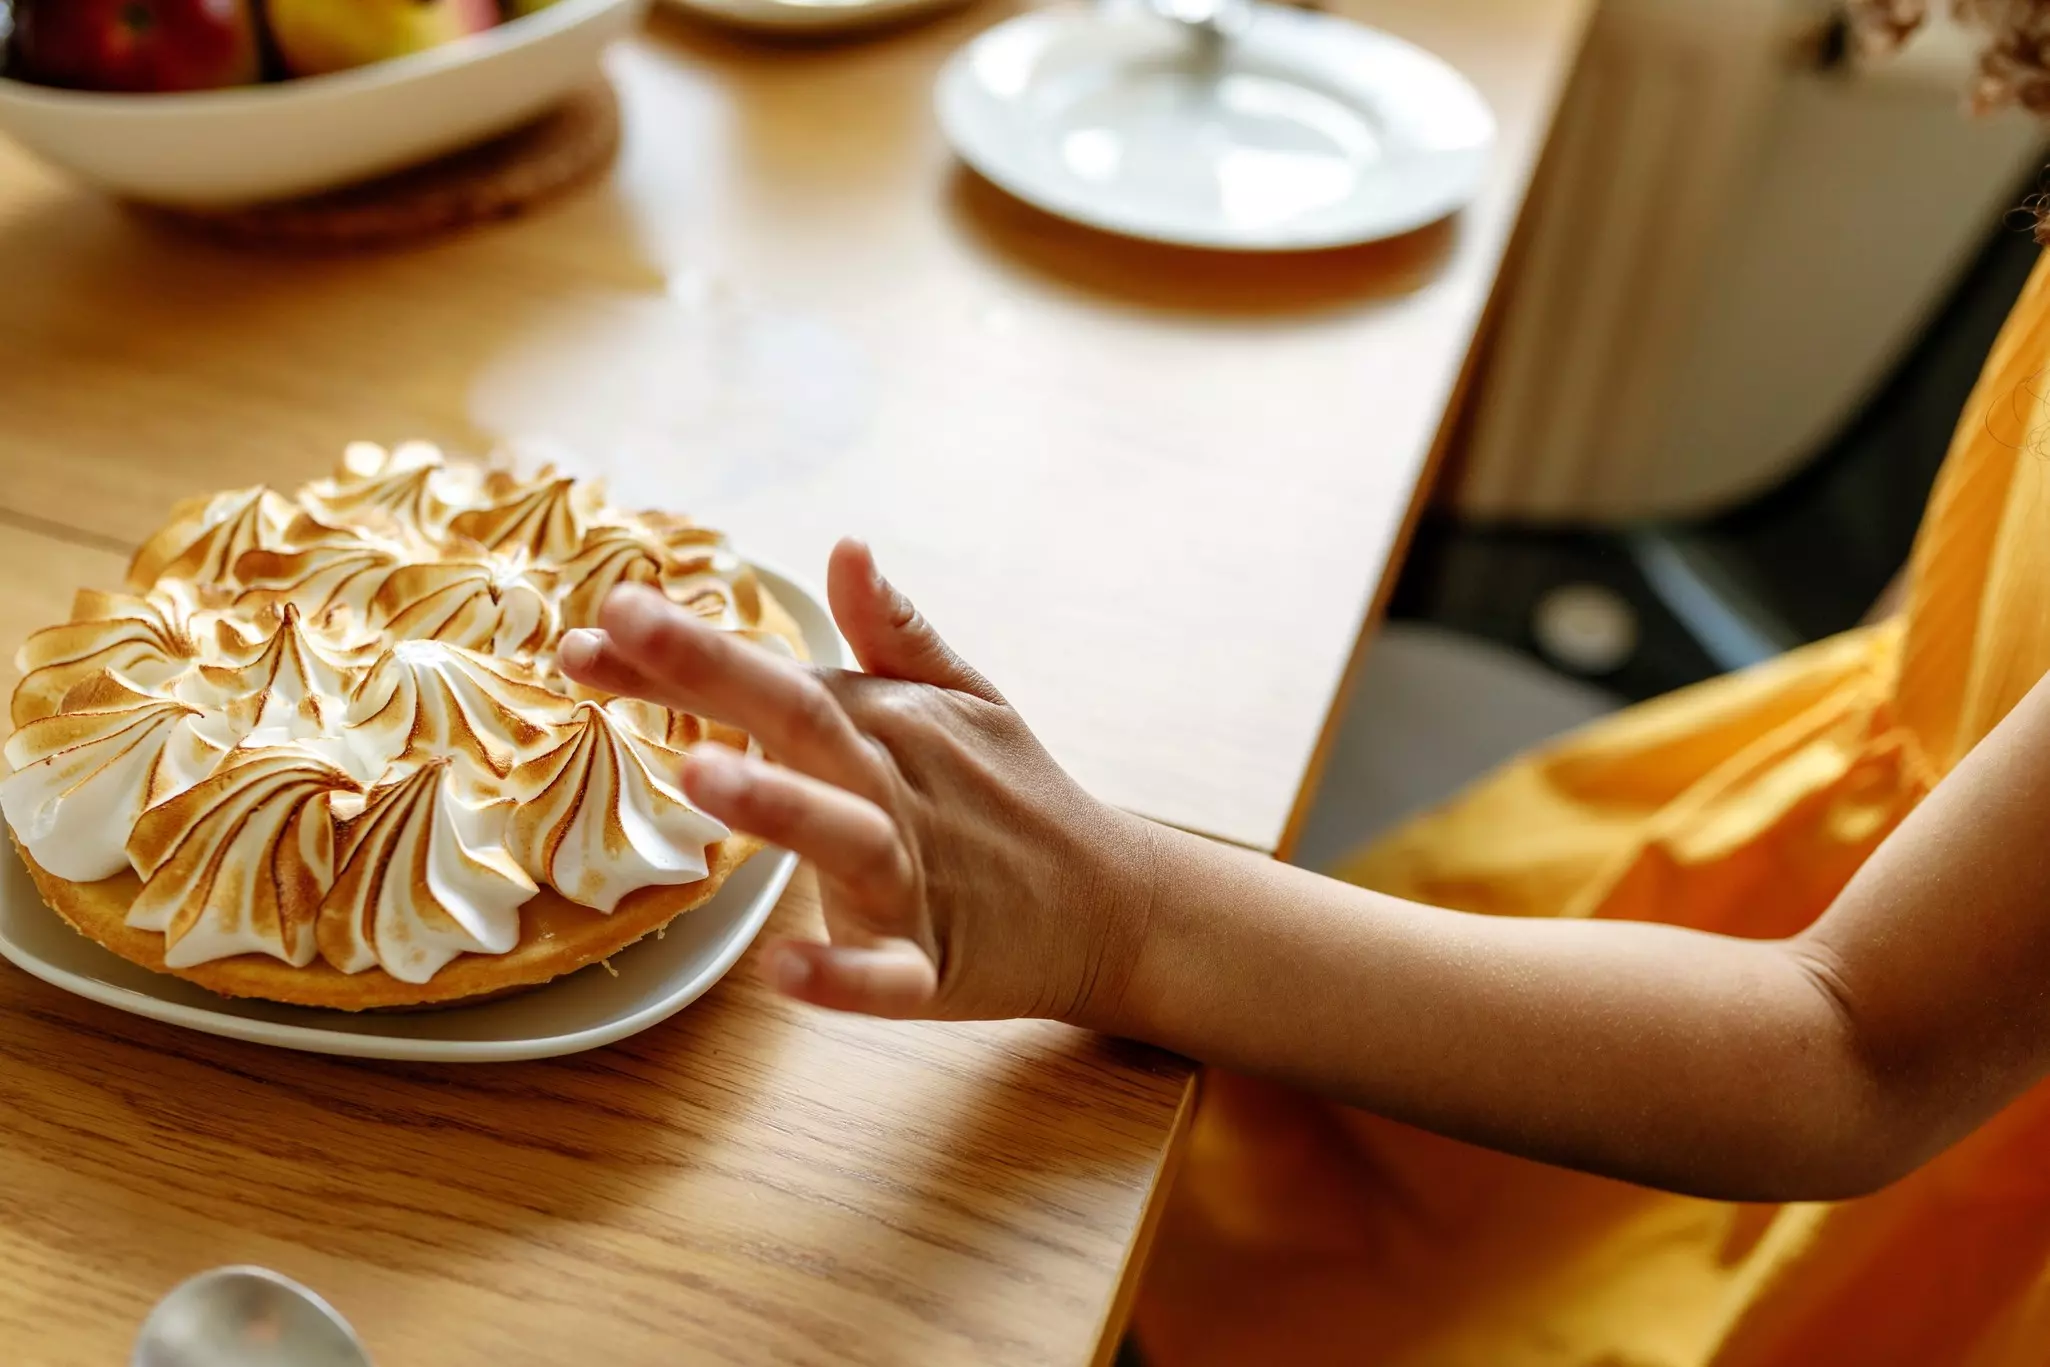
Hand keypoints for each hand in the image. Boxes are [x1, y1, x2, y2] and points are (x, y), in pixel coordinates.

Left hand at [557, 538, 1156, 1024]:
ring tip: (700, 775)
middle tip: (622, 627)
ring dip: (776, 805)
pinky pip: (884, 974)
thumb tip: (844, 544)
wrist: (1110, 906)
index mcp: (886, 725)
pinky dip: (840, 975)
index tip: (590, 623)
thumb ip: (894, 631)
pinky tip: (781, 971)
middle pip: (799, 723)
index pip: (768, 678)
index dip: (676, 654)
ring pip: (841, 837)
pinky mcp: (935, 964)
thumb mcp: (967, 699)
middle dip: (710, 673)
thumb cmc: (1015, 796)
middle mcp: (893, 789)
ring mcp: (915, 879)